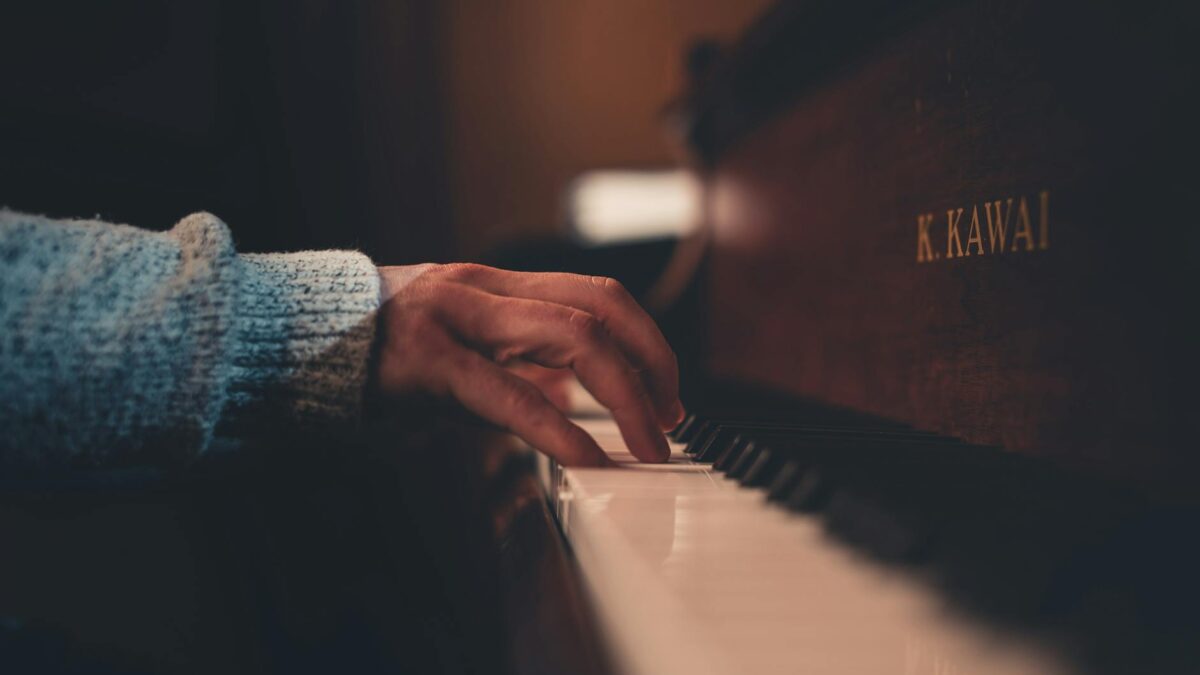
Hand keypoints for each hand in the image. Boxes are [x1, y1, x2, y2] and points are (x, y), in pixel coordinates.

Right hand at [375, 263, 683, 465]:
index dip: (648, 340)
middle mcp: (483, 288)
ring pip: (572, 337)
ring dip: (627, 395)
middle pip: (601, 308)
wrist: (291, 344)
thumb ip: (513, 363)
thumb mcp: (456, 347)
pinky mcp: (425, 361)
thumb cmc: (376, 353)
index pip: (598, 294)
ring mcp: (455, 317)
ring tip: (646, 443)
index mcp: (496, 284)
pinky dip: (557, 427)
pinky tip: (584, 457)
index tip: (669, 391)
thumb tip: (569, 396)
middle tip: (671, 420)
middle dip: (654, 365)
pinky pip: (506, 391)